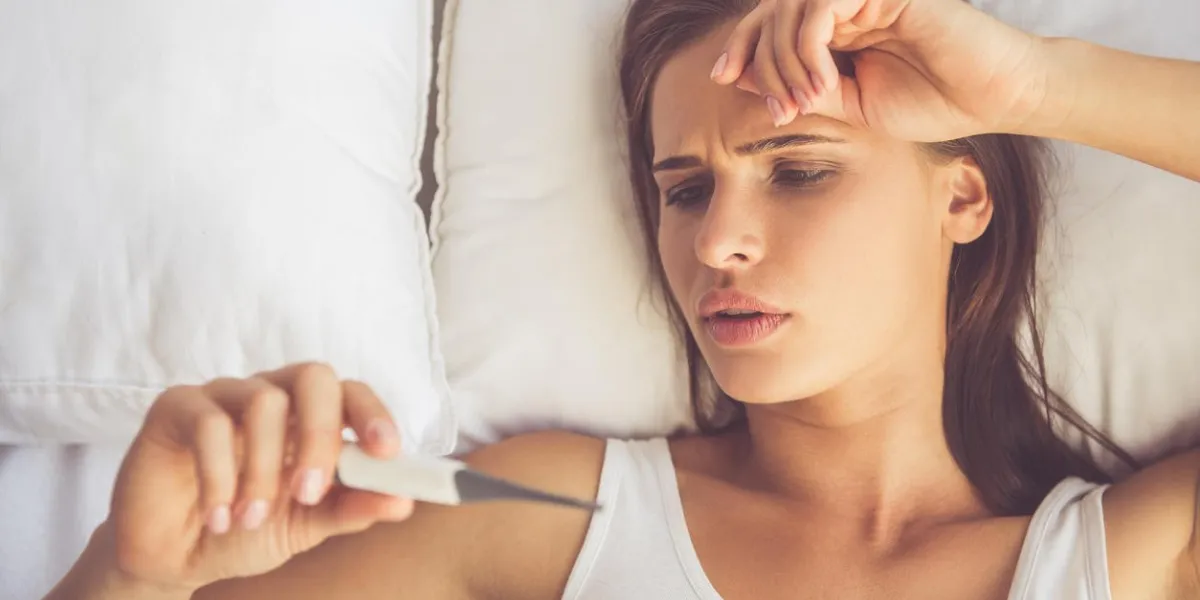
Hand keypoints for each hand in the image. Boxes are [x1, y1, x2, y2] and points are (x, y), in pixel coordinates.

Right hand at [106, 363, 413, 591]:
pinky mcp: (177, 407)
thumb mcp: (306, 525)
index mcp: (309, 417)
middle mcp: (271, 396)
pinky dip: (219, 476)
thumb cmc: (246, 530)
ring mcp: (224, 396)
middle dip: (320, 435)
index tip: (387, 453)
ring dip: (263, 469)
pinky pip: (208, 423)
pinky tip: (218, 516)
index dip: (373, 414)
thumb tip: (404, 500)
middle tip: (309, 492)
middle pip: (313, 376)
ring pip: (262, 400)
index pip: (350, 392)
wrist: (175, 558)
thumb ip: (352, 508)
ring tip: (250, 518)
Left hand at [712, 0, 1048, 140]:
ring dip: (784, 61)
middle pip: (772, 12)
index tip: (723, 77)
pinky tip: (823, 84)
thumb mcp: (850, 106)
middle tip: (781, 109)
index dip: (741, 44)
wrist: (994, 98)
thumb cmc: (933, 102)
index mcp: (838, 23)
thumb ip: (802, 90)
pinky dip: (807, 49)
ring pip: (790, 8)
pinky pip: (819, 7)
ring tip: (805, 102)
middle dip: (760, 62)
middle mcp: (847, 1)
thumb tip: (741, 79)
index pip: (772, 20)